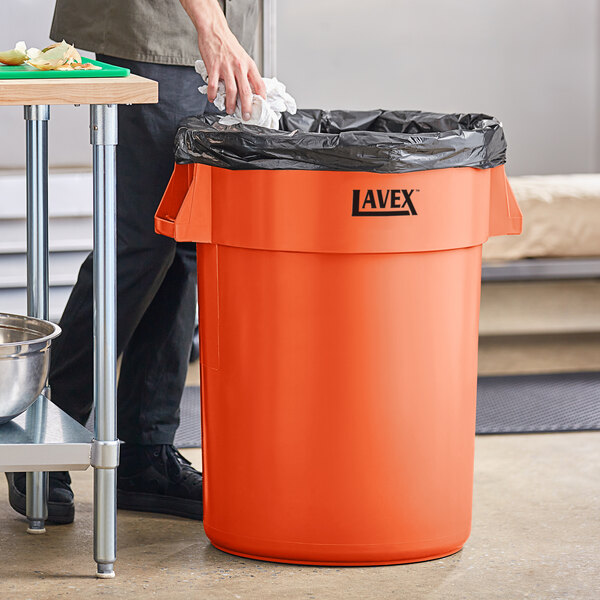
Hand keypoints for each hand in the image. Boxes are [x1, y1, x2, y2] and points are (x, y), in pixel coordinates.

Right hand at [180, 0, 265, 118]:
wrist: (215, 30)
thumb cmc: (228, 44)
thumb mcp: (243, 57)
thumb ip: (247, 72)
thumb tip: (250, 88)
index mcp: (249, 65)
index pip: (260, 85)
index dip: (261, 98)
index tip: (260, 106)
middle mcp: (240, 67)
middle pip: (246, 92)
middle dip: (247, 108)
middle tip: (246, 116)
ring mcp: (226, 68)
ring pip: (231, 92)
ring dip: (231, 105)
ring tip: (230, 110)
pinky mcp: (214, 68)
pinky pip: (213, 86)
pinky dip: (213, 95)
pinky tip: (212, 99)